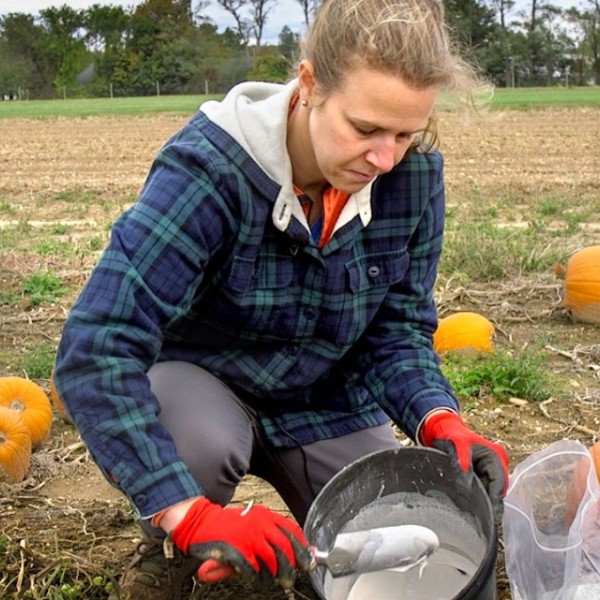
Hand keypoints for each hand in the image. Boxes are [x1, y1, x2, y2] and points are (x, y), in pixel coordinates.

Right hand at [169, 498, 311, 585]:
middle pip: (285, 547)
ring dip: (274, 575)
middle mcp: (260, 524)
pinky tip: (254, 579)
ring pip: (272, 560)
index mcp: (265, 515)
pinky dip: (256, 578)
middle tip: (290, 578)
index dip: (302, 547)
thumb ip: (270, 540)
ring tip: (271, 581)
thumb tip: (295, 555)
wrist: (201, 522)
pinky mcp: (237, 549)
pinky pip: (253, 569)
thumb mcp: (250, 526)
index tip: (308, 560)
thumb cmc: (227, 527)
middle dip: (292, 565)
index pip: (291, 530)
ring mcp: (249, 536)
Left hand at [421, 411, 508, 517]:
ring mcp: (489, 470)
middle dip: (491, 503)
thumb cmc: (451, 436)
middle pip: (497, 489)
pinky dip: (479, 498)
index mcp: (495, 456)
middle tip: (484, 521)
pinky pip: (483, 490)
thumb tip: (467, 482)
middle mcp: (496, 464)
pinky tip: (472, 509)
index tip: (491, 515)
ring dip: (485, 501)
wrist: (443, 430)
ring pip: (490, 491)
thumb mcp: (456, 445)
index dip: (495, 499)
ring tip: (479, 518)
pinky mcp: (481, 475)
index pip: (500, 482)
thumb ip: (462, 461)